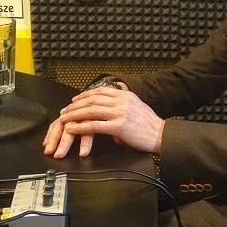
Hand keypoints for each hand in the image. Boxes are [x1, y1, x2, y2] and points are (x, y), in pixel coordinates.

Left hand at [43, 87, 164, 158]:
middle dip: (76, 105)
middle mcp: (122, 101)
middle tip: (65, 110)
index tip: (75, 99)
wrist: (162, 135)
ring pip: (91, 111)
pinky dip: (81, 127)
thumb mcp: (138, 106)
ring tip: (64, 119)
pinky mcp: (119, 127)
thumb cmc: (151, 125)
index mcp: (126, 95)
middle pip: (93, 99)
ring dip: (75, 115)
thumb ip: (125, 103)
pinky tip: (73, 129)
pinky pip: (95, 126)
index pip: (101, 91)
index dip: (86, 94)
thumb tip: (113, 105)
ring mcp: (120, 113)